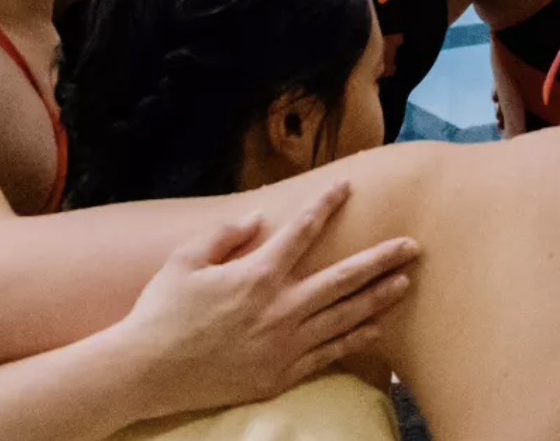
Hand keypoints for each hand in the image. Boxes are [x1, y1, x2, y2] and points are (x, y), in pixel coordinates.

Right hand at [112, 182, 420, 421]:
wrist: (147, 372)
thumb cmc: (161, 312)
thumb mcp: (183, 261)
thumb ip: (223, 235)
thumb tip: (256, 219)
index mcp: (256, 274)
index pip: (302, 231)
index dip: (326, 205)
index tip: (348, 185)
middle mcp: (279, 308)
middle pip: (343, 277)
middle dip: (381, 258)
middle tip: (413, 245)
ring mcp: (284, 344)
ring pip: (345, 317)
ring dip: (378, 297)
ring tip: (405, 282)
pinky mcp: (281, 375)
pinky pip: (329, 354)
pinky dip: (356, 339)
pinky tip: (376, 328)